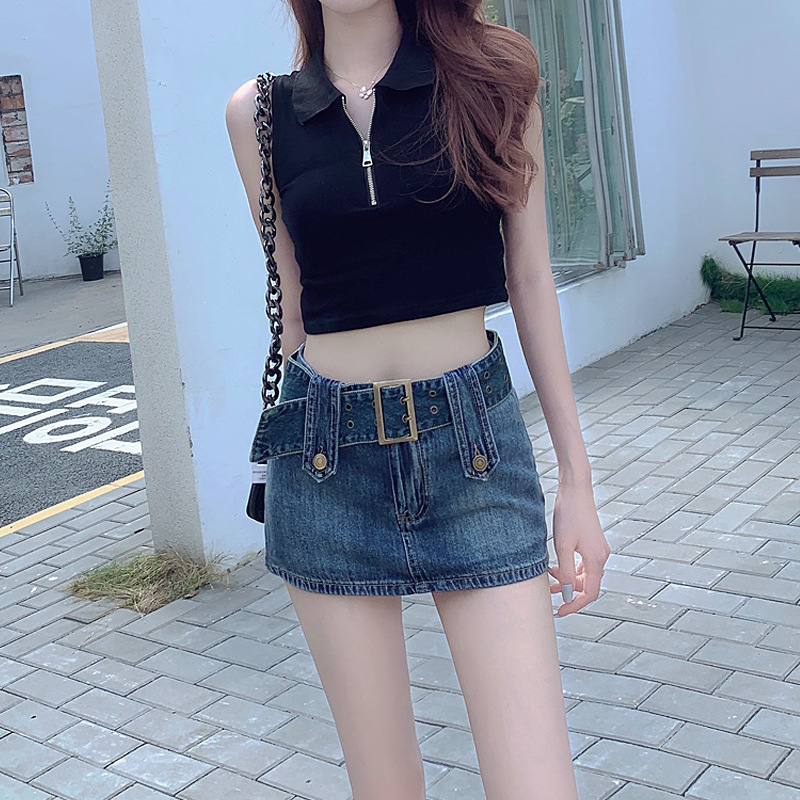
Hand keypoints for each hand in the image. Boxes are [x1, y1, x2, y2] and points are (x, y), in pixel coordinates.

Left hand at [547, 479, 609, 615]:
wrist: (575, 490)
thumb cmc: (568, 515)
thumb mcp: (563, 546)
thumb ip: (567, 572)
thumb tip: (568, 594)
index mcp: (596, 559)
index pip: (590, 593)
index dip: (576, 605)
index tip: (560, 611)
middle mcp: (601, 556)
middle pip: (588, 585)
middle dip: (570, 592)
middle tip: (551, 595)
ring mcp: (597, 548)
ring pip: (584, 574)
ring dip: (569, 580)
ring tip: (550, 580)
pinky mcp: (591, 542)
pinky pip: (582, 563)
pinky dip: (570, 568)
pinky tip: (556, 566)